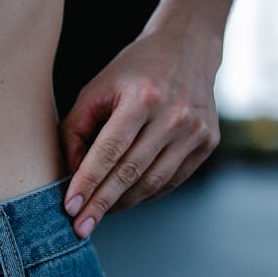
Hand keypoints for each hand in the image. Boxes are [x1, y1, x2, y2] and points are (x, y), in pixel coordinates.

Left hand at [58, 29, 221, 237]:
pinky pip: (171, 180)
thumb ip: (76, 130)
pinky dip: (145, 194)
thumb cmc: (130, 71)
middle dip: (101, 204)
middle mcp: (174, 116)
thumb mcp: (95, 90)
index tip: (70, 208)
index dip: (87, 182)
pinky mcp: (207, 142)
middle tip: (80, 228)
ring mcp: (195, 131)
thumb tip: (70, 175)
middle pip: (130, 172)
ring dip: (122, 204)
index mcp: (143, 98)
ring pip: (153, 182)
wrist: (186, 48)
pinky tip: (123, 201)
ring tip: (98, 216)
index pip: (109, 151)